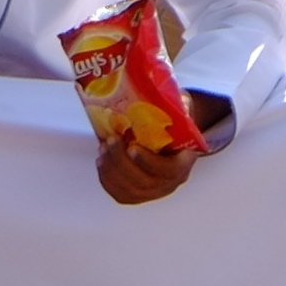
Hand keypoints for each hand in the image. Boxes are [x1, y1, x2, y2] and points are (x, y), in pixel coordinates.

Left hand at [90, 91, 223, 205]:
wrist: (168, 141)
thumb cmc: (171, 124)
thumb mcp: (179, 112)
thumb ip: (174, 105)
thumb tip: (158, 90)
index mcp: (184, 162)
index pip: (170, 169)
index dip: (148, 162)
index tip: (132, 147)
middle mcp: (170, 182)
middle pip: (146, 182)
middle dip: (122, 162)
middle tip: (110, 141)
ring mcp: (154, 192)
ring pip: (131, 190)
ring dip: (112, 170)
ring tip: (103, 148)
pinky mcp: (137, 195)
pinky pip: (120, 194)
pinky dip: (107, 179)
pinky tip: (101, 161)